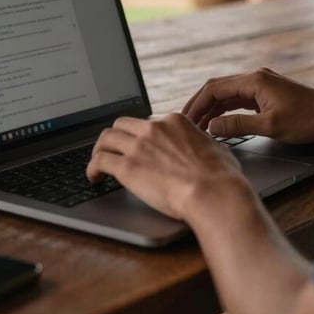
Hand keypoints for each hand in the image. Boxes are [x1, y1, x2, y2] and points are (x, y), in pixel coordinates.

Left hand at [86, 113, 250, 220]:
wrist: (213, 192)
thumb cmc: (221, 176)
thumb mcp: (215, 148)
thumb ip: (203, 144)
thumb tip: (206, 149)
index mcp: (174, 121)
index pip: (148, 122)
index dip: (141, 135)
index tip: (138, 145)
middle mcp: (154, 128)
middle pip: (123, 124)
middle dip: (116, 136)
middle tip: (113, 149)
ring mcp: (139, 146)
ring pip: (106, 138)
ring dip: (99, 149)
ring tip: (97, 161)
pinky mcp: (127, 167)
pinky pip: (100, 160)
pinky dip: (92, 167)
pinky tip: (93, 177)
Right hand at [182, 67, 313, 143]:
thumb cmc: (307, 120)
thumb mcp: (270, 126)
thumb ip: (238, 125)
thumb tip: (211, 127)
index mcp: (254, 80)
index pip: (215, 88)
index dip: (197, 104)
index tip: (186, 120)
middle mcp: (255, 77)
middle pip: (218, 88)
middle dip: (200, 104)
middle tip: (186, 122)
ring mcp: (261, 84)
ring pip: (228, 94)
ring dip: (212, 108)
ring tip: (198, 125)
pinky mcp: (266, 93)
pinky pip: (239, 99)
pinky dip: (226, 110)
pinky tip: (218, 122)